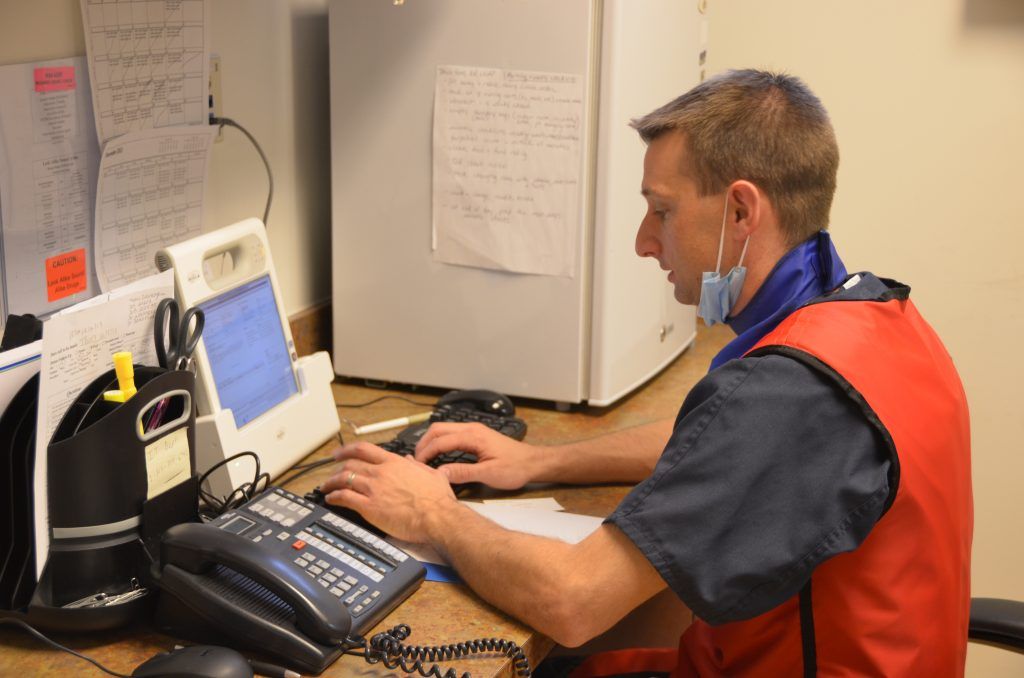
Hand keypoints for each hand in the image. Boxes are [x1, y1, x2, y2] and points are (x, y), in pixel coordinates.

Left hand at [322, 442, 458, 542]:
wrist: (437, 516)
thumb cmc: (437, 499)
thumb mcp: (431, 473)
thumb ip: (417, 465)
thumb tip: (409, 459)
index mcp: (394, 463)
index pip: (364, 449)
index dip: (347, 449)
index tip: (339, 453)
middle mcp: (381, 472)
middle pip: (350, 464)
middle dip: (336, 467)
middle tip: (330, 471)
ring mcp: (374, 489)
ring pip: (344, 479)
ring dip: (331, 482)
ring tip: (326, 487)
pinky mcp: (370, 507)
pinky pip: (345, 498)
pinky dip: (334, 497)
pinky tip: (331, 499)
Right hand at [414, 422, 541, 489]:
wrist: (533, 462)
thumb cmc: (516, 467)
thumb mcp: (488, 474)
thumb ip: (463, 472)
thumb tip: (440, 473)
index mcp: (473, 436)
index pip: (440, 441)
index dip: (426, 453)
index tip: (418, 466)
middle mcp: (472, 429)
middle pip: (438, 429)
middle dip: (423, 443)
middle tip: (415, 460)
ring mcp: (474, 431)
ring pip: (444, 430)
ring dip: (431, 441)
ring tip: (423, 458)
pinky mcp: (477, 436)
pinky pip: (452, 434)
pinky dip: (441, 442)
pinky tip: (439, 454)